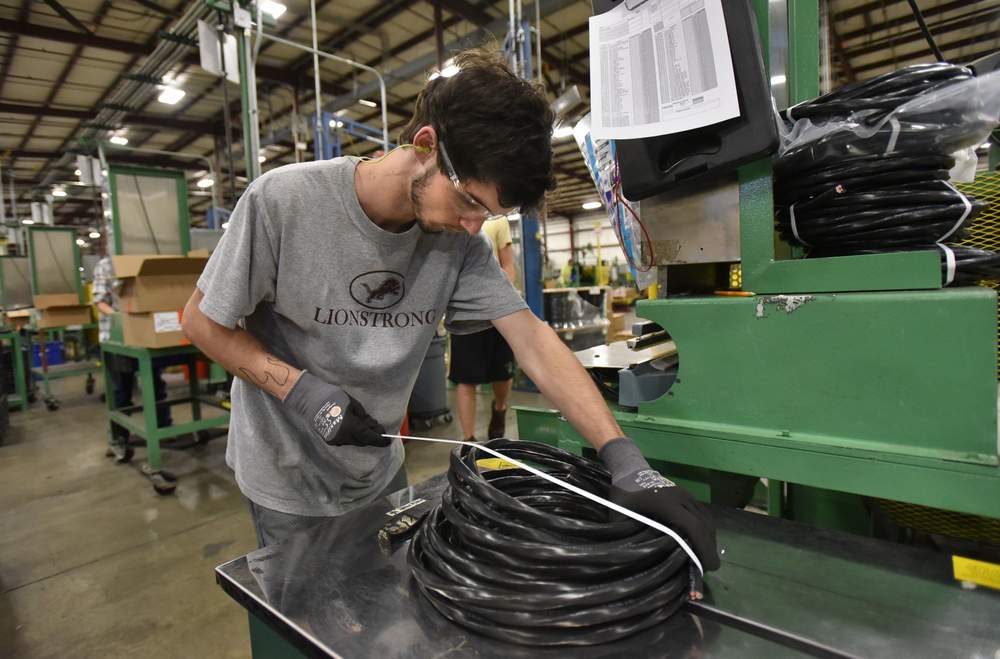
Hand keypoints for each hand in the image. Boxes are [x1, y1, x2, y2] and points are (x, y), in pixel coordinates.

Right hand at [282, 372, 389, 446]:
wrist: (310, 399)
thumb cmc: (333, 397)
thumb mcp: (353, 404)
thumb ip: (364, 417)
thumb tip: (372, 426)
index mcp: (350, 427)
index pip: (369, 437)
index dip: (380, 440)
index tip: (388, 441)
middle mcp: (343, 437)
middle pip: (362, 441)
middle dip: (371, 436)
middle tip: (377, 428)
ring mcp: (335, 440)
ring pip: (354, 441)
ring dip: (361, 436)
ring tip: (364, 424)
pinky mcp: (329, 439)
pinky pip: (345, 440)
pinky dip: (352, 435)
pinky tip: (354, 427)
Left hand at [599, 437, 719, 570]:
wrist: (630, 470)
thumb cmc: (623, 496)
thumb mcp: (619, 516)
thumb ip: (626, 535)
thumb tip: (632, 560)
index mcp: (666, 503)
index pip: (693, 526)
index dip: (703, 548)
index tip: (707, 567)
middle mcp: (681, 498)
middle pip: (705, 525)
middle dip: (710, 548)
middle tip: (708, 568)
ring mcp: (687, 495)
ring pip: (707, 520)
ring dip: (709, 539)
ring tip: (705, 559)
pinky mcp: (688, 496)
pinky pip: (703, 514)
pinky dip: (706, 530)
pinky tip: (701, 543)